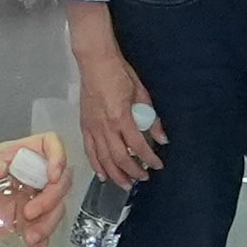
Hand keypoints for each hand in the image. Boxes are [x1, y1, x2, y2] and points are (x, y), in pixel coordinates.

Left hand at [0, 134, 72, 246]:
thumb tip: (2, 166)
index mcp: (12, 158)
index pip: (47, 144)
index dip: (57, 156)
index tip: (52, 176)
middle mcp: (25, 178)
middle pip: (60, 180)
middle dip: (51, 199)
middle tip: (29, 214)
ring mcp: (28, 202)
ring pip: (56, 209)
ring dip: (48, 225)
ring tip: (28, 238)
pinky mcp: (25, 227)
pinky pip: (45, 234)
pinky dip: (42, 244)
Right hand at [70, 44, 165, 190]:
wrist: (95, 63)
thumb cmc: (120, 74)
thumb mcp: (141, 93)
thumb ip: (151, 118)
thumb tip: (162, 138)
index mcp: (121, 117)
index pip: (138, 146)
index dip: (149, 158)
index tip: (158, 165)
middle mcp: (105, 127)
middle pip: (120, 158)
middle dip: (133, 172)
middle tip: (143, 178)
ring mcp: (93, 128)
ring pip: (104, 159)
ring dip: (116, 174)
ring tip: (126, 184)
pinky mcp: (84, 126)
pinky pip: (90, 151)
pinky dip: (96, 165)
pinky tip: (103, 175)